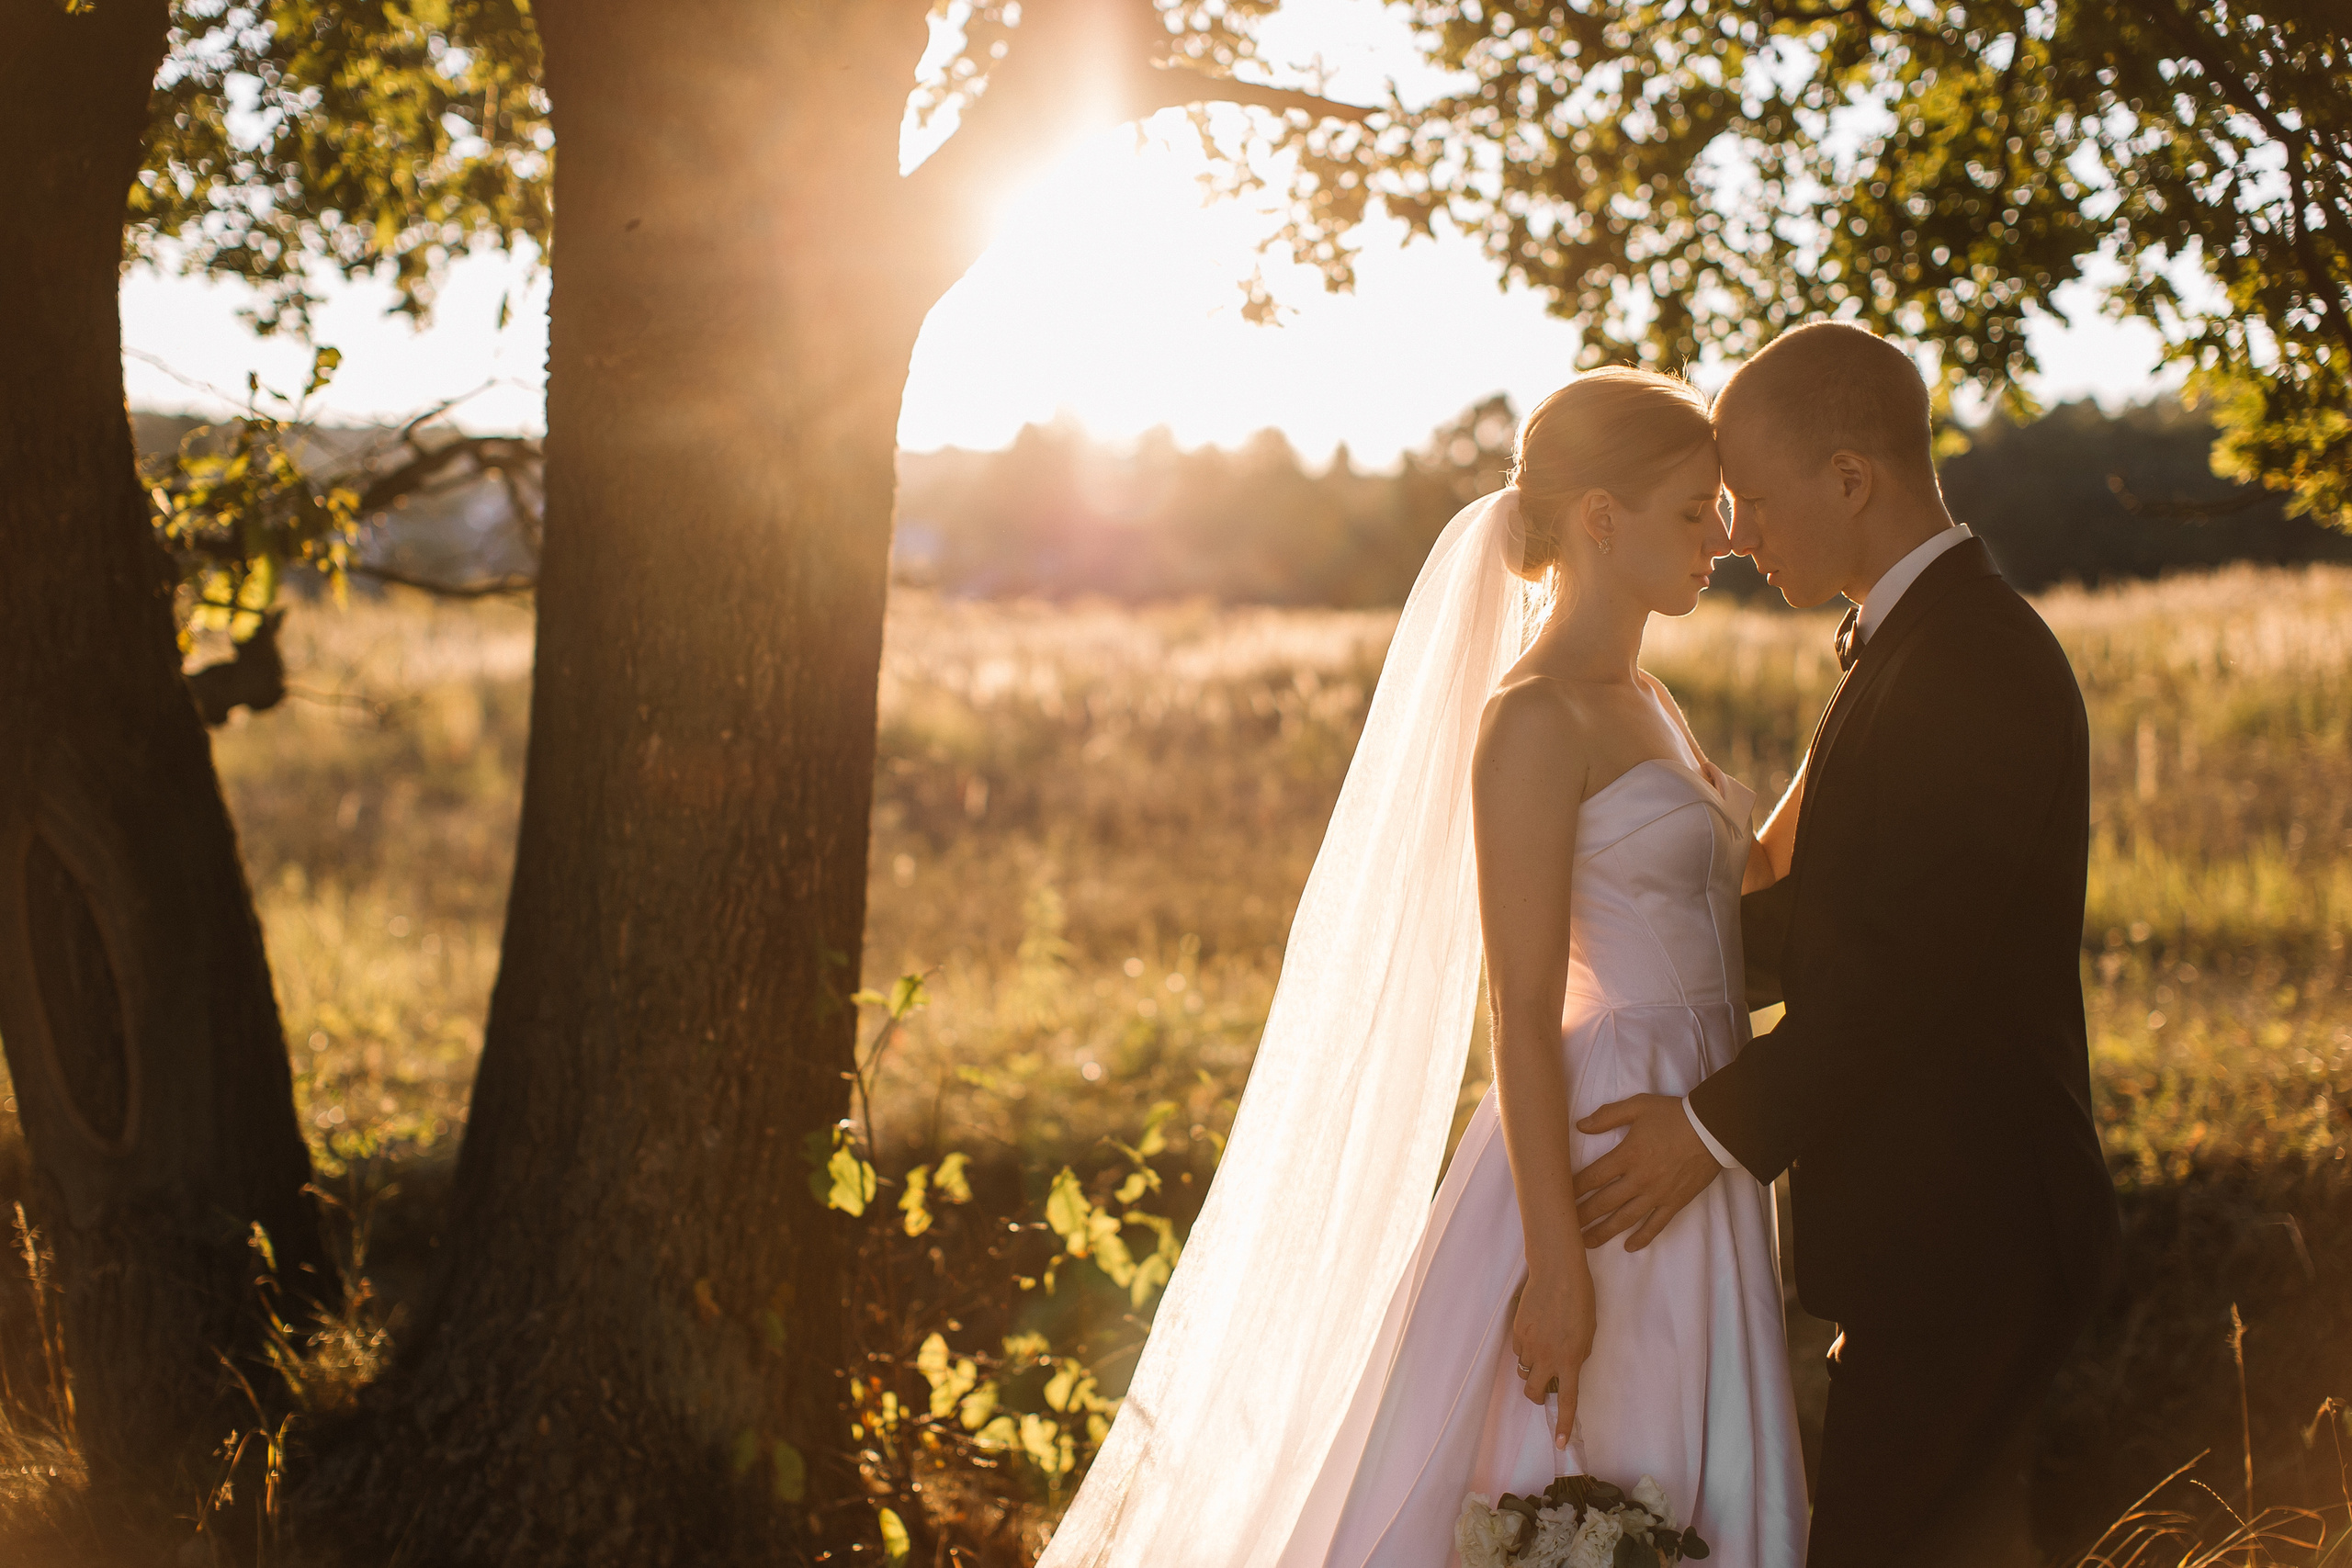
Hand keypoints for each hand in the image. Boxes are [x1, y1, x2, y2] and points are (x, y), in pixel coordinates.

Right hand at [1511, 1262, 1594, 1450]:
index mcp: (1570, 1359)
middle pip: (1533, 1392)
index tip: (1559, 1443)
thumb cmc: (1581, 1300)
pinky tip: (1535, 1331)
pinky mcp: (1517, 1331)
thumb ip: (1577, 1356)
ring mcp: (1529, 1344)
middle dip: (1537, 1396)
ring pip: (1524, 1370)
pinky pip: (1519, 1351)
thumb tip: (1566, 1368)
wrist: (1557, 1272)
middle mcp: (1547, 1356)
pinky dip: (1526, 1349)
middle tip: (1545, 1388)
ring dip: (1533, 1369)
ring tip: (1543, 1350)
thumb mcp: (1588, 1333)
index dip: (1563, 1424)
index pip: (1567, 1400)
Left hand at [1572, 1093, 1722, 1250]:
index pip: (1592, 1177)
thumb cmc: (1674, 1115)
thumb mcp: (1638, 1105)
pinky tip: (1629, 1247)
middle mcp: (1639, 1179)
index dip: (1573, 1189)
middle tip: (1563, 1227)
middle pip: (1603, 1203)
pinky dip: (1642, 1237)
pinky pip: (1656, 1225)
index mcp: (1627, 1155)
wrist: (1714, 1129)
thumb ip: (1608, 1116)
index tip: (1557, 1197)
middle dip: (1581, 1216)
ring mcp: (1657, 1194)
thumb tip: (1580, 1126)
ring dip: (1603, 1232)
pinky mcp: (1675, 1202)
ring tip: (1585, 1242)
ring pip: (1625, 1219)